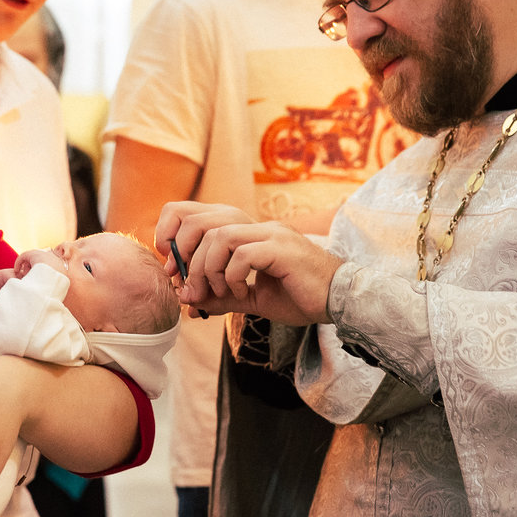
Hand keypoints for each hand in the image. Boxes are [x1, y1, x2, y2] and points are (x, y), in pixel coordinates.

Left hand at [155, 201, 342, 325]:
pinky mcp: (283, 249)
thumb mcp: (252, 298)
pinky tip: (241, 293)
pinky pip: (244, 255)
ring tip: (219, 292)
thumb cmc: (301, 297)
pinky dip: (233, 276)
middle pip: (205, 223)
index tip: (175, 270)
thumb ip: (222, 295)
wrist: (341, 301)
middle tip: (189, 287)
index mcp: (250, 233)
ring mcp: (272, 235)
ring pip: (221, 237)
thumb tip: (189, 301)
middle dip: (187, 256)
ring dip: (210, 268)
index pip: (201, 215)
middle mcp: (259, 227)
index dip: (178, 237)